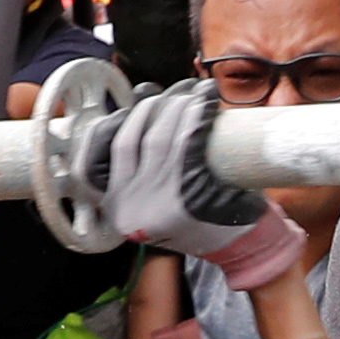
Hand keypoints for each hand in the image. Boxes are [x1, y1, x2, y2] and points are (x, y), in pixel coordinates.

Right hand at [88, 80, 304, 286]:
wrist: (244, 248)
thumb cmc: (203, 218)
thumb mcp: (155, 202)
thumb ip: (138, 171)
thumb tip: (139, 105)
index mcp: (115, 208)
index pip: (95, 157)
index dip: (110, 124)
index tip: (131, 104)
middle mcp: (131, 208)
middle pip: (128, 140)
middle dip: (151, 107)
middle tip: (175, 91)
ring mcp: (158, 204)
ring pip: (158, 138)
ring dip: (175, 106)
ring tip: (192, 91)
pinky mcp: (190, 198)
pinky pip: (188, 144)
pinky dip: (198, 116)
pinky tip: (208, 100)